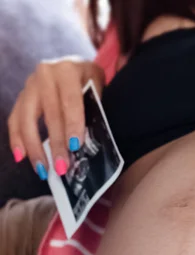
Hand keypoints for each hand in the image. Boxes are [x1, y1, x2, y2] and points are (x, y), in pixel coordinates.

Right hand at [7, 57, 104, 179]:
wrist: (74, 65)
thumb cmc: (91, 81)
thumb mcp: (99, 86)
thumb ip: (96, 106)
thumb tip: (91, 141)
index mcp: (68, 69)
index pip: (71, 100)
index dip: (73, 124)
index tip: (75, 146)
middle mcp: (45, 74)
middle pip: (49, 114)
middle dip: (55, 143)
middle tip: (62, 167)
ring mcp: (29, 84)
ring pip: (26, 118)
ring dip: (34, 147)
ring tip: (43, 169)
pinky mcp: (21, 96)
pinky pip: (14, 119)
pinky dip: (17, 139)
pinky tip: (21, 157)